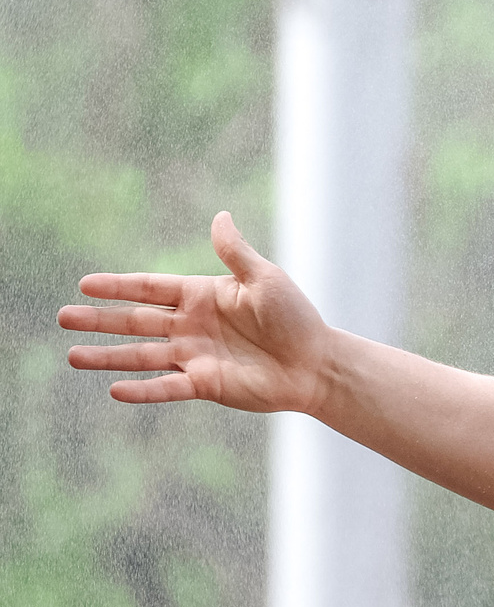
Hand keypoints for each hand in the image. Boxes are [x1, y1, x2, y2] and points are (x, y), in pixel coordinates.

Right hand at [59, 213, 333, 412]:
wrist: (317, 364)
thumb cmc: (296, 318)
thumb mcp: (265, 279)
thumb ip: (235, 253)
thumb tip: (220, 216)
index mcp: (202, 296)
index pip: (150, 289)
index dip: (118, 287)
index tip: (85, 284)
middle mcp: (192, 326)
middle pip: (136, 322)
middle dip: (99, 320)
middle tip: (63, 317)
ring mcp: (195, 356)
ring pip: (142, 356)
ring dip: (108, 356)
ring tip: (73, 355)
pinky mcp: (205, 384)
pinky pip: (167, 387)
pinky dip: (142, 390)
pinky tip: (115, 390)